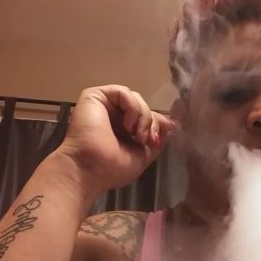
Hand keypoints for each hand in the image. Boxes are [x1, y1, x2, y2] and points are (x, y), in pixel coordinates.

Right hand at [56, 85, 175, 189]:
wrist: (90, 169)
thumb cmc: (112, 168)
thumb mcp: (142, 155)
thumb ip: (156, 138)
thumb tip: (171, 124)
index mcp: (122, 129)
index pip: (146, 116)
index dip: (158, 121)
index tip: (170, 129)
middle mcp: (113, 115)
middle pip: (142, 106)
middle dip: (152, 121)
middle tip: (149, 139)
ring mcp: (104, 105)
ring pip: (135, 98)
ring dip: (143, 117)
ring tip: (137, 135)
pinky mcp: (95, 96)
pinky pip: (123, 92)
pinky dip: (132, 107)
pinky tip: (127, 125)